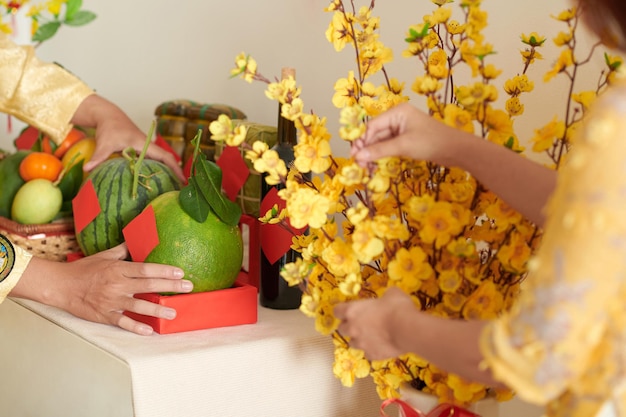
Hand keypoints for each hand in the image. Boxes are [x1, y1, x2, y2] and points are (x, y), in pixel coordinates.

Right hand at [15, 244, 192, 334]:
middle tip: (188, 287)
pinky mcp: (104, 315)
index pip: (146, 269)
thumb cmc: (83, 270)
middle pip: (148, 285)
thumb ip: (122, 251)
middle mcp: (117, 285)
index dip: (164, 271)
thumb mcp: (103, 256)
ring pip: (139, 305)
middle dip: (170, 286)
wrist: (60, 286)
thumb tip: (134, 241)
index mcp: (118, 269)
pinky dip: (136, 326)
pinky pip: (122, 322)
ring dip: (158, 309)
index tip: (180, 272)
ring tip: (174, 311)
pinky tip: (150, 330)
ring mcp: (111, 301)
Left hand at [72, 94, 185, 181]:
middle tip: (182, 189)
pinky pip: (154, 161)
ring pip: (162, 161)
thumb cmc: (109, 128)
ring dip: (168, 172)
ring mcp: (146, 149)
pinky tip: (158, 181)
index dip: (175, 168)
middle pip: (167, 161)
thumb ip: (98, 157)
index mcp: (144, 144)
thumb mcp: (104, 143)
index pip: (165, 157)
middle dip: (176, 173)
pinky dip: (159, 170)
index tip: (183, 180)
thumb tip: (87, 169)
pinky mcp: (142, 151)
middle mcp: (148, 147)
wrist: (109, 116)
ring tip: (174, 187)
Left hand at [334, 287, 415, 359]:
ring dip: (359, 339)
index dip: (342, 310)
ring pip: (353, 343)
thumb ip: (384, 296)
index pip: (337, 311)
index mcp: (352, 311)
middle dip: (349, 326)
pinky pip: (368, 353)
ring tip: (371, 336)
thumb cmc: (396, 307)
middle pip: (341, 329)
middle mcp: (352, 328)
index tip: (348, 310)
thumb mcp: (391, 293)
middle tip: (361, 323)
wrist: (407, 329)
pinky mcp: (372, 355)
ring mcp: (361, 344)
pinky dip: (372, 350)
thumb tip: (388, 297)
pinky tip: (381, 345)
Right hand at [351, 103, 462, 166]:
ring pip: (381, 142)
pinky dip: (381, 156)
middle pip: (375, 134)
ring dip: (372, 154)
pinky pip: (389, 147)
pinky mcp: (406, 140)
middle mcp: (398, 118)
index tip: (354, 155)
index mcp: (397, 112)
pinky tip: (374, 165)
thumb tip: (358, 156)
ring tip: (365, 168)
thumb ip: (380, 150)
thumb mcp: (403, 145)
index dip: (361, 140)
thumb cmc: (431, 142)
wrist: (456, 149)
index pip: (372, 125)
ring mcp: (402, 129)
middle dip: (366, 149)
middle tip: (358, 164)